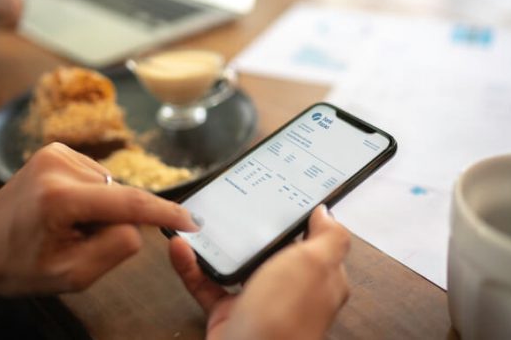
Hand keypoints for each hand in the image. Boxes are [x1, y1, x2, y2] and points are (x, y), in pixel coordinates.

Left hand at [0, 143, 197, 311]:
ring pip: (111, 186)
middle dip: (113, 222)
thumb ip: (117, 248)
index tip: (192, 221)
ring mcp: (55, 152)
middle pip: (121, 196)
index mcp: (59, 199)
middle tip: (77, 241)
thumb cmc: (16, 267)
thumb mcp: (72, 275)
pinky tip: (63, 209)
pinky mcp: (55, 149)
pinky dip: (91, 196)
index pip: (129, 203)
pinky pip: (97, 177)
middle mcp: (58, 165)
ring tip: (65, 225)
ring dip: (101, 209)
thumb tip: (141, 222)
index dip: (166, 212)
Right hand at [170, 205, 350, 339]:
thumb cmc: (285, 318)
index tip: (281, 192)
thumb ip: (329, 236)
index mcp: (319, 276)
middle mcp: (289, 289)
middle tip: (235, 202)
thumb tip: (327, 213)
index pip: (315, 238)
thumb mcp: (316, 264)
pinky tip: (181, 249)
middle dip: (253, 226)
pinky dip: (192, 266)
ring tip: (202, 222)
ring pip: (236, 263)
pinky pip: (207, 283)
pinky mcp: (229, 314)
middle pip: (272, 248)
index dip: (301, 215)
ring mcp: (258, 301)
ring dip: (217, 243)